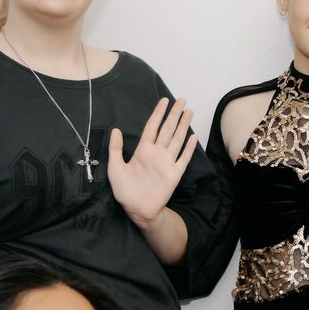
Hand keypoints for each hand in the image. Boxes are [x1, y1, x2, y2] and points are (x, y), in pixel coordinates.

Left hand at [108, 97, 196, 223]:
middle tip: (181, 100)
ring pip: (177, 139)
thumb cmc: (125, 191)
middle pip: (168, 129)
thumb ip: (116, 149)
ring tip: (189, 112)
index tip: (164, 101)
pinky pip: (184, 158)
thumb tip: (116, 130)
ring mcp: (167, 162)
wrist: (138, 210)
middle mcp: (157, 153)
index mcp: (143, 150)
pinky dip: (190, 148)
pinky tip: (194, 137)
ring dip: (183, 125)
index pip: (152, 127)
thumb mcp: (115, 168)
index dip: (158, 113)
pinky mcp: (175, 173)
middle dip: (174, 114)